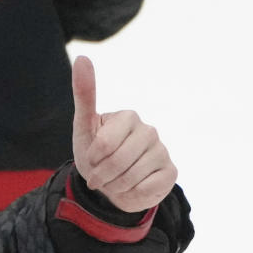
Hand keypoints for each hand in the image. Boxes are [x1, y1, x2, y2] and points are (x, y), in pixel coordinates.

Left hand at [71, 56, 177, 212]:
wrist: (111, 185)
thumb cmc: (95, 154)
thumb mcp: (84, 127)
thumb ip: (84, 94)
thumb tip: (82, 57)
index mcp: (128, 117)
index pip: (104, 144)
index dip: (92, 158)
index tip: (91, 159)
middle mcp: (149, 130)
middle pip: (118, 162)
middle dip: (102, 175)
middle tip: (99, 177)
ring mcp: (162, 150)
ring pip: (131, 178)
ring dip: (114, 187)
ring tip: (114, 182)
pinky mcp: (170, 172)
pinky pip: (145, 189)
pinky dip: (131, 195)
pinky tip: (131, 188)